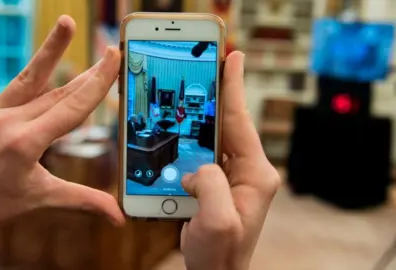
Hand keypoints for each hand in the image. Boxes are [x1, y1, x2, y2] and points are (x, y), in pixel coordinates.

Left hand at [0, 10, 123, 269]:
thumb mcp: (44, 198)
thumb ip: (85, 201)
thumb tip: (120, 218)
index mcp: (28, 144)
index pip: (73, 107)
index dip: (98, 82)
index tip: (113, 58)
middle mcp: (9, 122)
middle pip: (59, 92)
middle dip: (88, 73)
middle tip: (107, 50)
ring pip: (29, 77)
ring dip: (50, 50)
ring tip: (66, 22)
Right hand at [180, 52, 279, 269]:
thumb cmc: (221, 255)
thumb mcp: (217, 222)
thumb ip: (209, 186)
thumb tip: (197, 166)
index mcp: (255, 175)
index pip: (241, 123)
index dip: (233, 88)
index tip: (232, 58)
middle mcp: (247, 171)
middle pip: (228, 124)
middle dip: (216, 95)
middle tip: (206, 66)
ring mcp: (232, 176)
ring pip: (213, 137)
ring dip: (199, 117)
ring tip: (188, 93)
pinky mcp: (217, 183)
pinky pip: (203, 154)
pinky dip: (189, 140)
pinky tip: (178, 131)